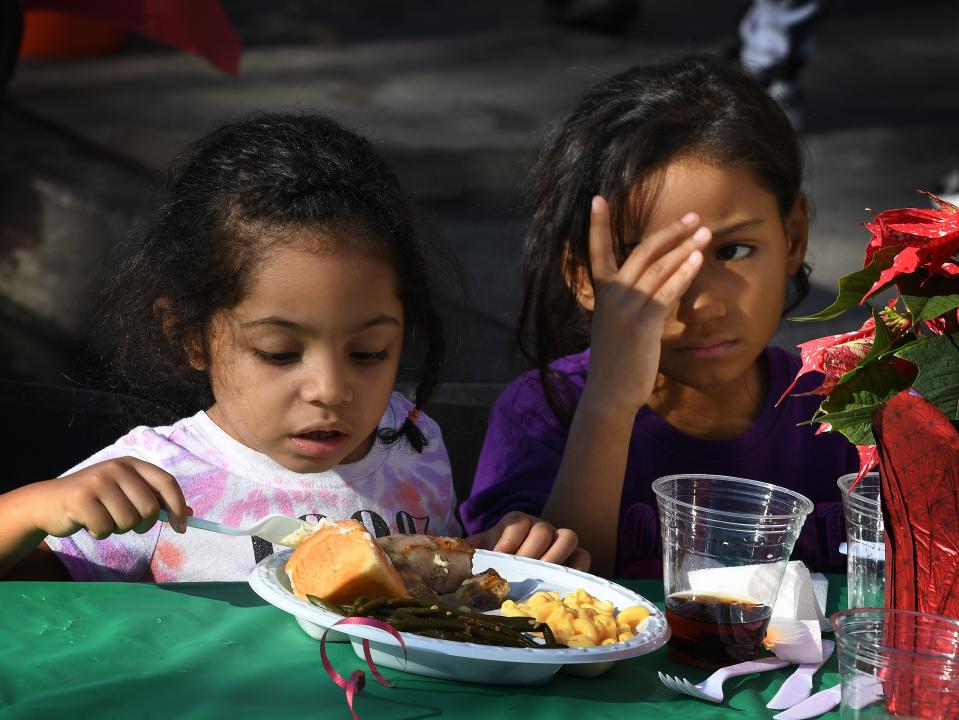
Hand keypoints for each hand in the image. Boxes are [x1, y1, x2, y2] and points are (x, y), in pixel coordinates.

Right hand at [30, 457, 190, 538]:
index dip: (179, 506)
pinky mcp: (81, 499)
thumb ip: (155, 500)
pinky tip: (88, 522)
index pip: (167, 482)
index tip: (182, 527)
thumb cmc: (96, 500)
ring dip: (118, 529)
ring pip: (128, 521)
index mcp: (133, 464)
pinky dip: (100, 533)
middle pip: (150, 508)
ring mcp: (98, 481)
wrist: (49, 502)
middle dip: (143, 525)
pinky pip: (106, 529)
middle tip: (127, 524)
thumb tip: (189, 514)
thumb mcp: (126, 493)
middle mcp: (117, 468)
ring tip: (104, 518)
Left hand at [465, 511, 590, 570]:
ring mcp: (559, 542)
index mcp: (515, 524)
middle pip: (542, 528)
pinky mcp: (575, 558)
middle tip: (522, 571)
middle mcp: (539, 528)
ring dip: (554, 557)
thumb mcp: (478, 556)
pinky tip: (561, 582)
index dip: (508, 538)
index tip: (499, 557)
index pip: (517, 520)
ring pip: (568, 536)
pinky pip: (584, 556)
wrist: (509, 577)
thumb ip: (466, 552)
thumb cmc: (493, 566)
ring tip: (541, 576)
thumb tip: (445, 554)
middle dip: (531, 551)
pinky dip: (577, 567)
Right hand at [584, 196, 710, 415]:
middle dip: (669, 231)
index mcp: (601, 295)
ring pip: (658, 267)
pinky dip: (684, 273)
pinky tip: (698, 260)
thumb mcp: (613, 326)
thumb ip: (626, 303)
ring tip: (705, 233)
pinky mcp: (643, 323)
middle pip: (641, 252)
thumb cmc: (616, 362)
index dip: (598, 225)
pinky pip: (667, 291)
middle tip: (693, 217)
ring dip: (685, 246)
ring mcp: (626, 308)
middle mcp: (611, 296)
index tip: (598, 198)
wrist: (609, 394)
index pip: (596, 252)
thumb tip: (650, 287)